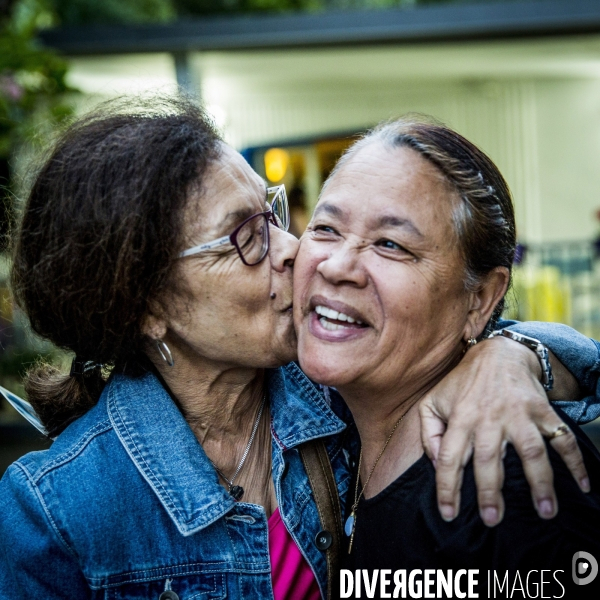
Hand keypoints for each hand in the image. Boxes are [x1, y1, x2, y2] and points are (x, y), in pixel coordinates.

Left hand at [419, 335, 589, 526]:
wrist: (498, 353)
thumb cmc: (461, 384)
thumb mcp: (433, 401)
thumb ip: (427, 431)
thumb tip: (435, 463)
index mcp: (460, 418)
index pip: (448, 458)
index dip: (447, 487)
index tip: (449, 514)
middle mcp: (488, 418)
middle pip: (488, 459)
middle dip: (490, 492)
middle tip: (492, 520)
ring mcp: (518, 414)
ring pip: (530, 451)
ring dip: (540, 482)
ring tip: (546, 512)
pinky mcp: (542, 410)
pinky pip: (563, 438)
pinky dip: (576, 461)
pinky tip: (583, 485)